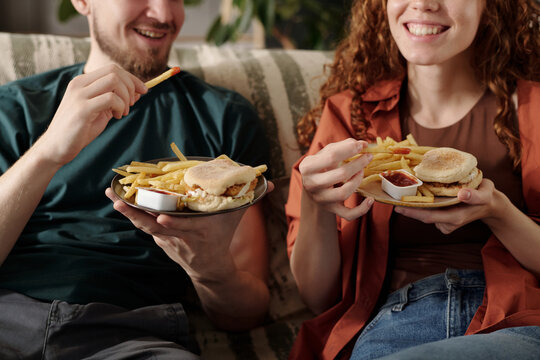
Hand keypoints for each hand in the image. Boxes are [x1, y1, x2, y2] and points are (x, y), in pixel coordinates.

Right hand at [37, 64, 146, 165]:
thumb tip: (138, 91)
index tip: (143, 91)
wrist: (56, 147)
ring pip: (114, 81)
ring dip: (126, 97)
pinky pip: (111, 98)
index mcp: (82, 82)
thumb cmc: (79, 130)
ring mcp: (79, 95)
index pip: (112, 69)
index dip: (132, 78)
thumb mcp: (101, 111)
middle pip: (114, 71)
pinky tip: (117, 116)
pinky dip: (120, 106)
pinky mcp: (82, 109)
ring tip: (123, 112)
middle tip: (131, 104)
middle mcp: (79, 84)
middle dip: (131, 86)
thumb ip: (116, 100)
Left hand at [105, 187, 245, 282]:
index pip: (185, 228)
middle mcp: (181, 238)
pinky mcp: (161, 241)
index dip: (173, 224)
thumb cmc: (223, 237)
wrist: (211, 269)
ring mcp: (169, 241)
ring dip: (128, 213)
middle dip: (136, 214)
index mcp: (201, 232)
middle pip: (156, 226)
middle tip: (118, 200)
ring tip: (112, 197)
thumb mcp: (236, 219)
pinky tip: (120, 201)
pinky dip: (133, 215)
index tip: (161, 217)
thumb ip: (251, 199)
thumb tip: (272, 183)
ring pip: (146, 227)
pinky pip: (145, 227)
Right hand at [299, 138, 373, 220]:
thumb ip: (342, 146)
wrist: (312, 188)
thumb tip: (363, 144)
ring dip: (357, 181)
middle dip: (358, 164)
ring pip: (344, 193)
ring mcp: (321, 199)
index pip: (331, 156)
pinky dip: (361, 209)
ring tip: (362, 172)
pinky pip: (348, 214)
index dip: (349, 150)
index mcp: (308, 167)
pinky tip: (370, 199)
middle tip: (368, 157)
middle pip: (340, 175)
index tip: (362, 146)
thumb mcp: (325, 153)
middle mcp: (311, 184)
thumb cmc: (321, 167)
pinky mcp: (331, 210)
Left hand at [394, 179, 497, 233]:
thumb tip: (462, 194)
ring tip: (400, 192)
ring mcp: (444, 221)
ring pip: (424, 213)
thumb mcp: (486, 194)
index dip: (412, 212)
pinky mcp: (442, 217)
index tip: (397, 207)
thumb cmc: (486, 197)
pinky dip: (421, 204)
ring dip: (413, 205)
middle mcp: (447, 222)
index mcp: (455, 218)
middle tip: (389, 199)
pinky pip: (428, 211)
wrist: (490, 205)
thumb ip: (475, 196)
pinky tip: (416, 194)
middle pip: (422, 216)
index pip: (429, 216)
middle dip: (406, 209)